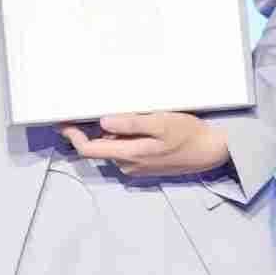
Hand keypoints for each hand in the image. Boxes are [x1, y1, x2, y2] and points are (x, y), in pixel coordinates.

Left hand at [57, 112, 231, 179]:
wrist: (211, 151)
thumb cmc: (188, 134)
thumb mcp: (160, 122)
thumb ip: (130, 123)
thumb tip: (102, 121)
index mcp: (129, 154)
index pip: (89, 149)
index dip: (73, 135)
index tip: (64, 121)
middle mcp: (128, 165)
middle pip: (101, 145)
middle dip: (99, 127)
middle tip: (109, 107)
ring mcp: (137, 167)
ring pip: (115, 146)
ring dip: (116, 131)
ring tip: (137, 115)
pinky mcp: (146, 165)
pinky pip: (127, 149)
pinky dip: (127, 137)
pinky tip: (144, 126)